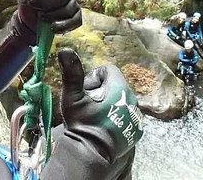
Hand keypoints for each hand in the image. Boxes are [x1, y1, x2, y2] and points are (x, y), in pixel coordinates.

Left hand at [17, 0, 81, 33]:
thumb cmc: (28, 3)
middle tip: (33, 5)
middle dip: (47, 2)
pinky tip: (52, 27)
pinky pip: (75, 21)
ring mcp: (72, 4)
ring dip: (52, 14)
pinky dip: (63, 25)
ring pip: (68, 9)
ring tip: (40, 17)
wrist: (28, 22)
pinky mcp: (75, 18)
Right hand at [41, 49, 141, 178]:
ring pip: (121, 100)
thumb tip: (65, 50)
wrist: (92, 152)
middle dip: (102, 91)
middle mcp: (132, 99)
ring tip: (97, 116)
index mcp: (119, 87)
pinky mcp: (137, 130)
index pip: (108, 70)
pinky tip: (106, 126)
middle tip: (89, 105)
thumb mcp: (73, 96)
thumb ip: (71, 73)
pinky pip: (127, 115)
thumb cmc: (82, 122)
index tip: (86, 91)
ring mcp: (136, 115)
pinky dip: (118, 117)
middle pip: (115, 85)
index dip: (94, 78)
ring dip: (110, 104)